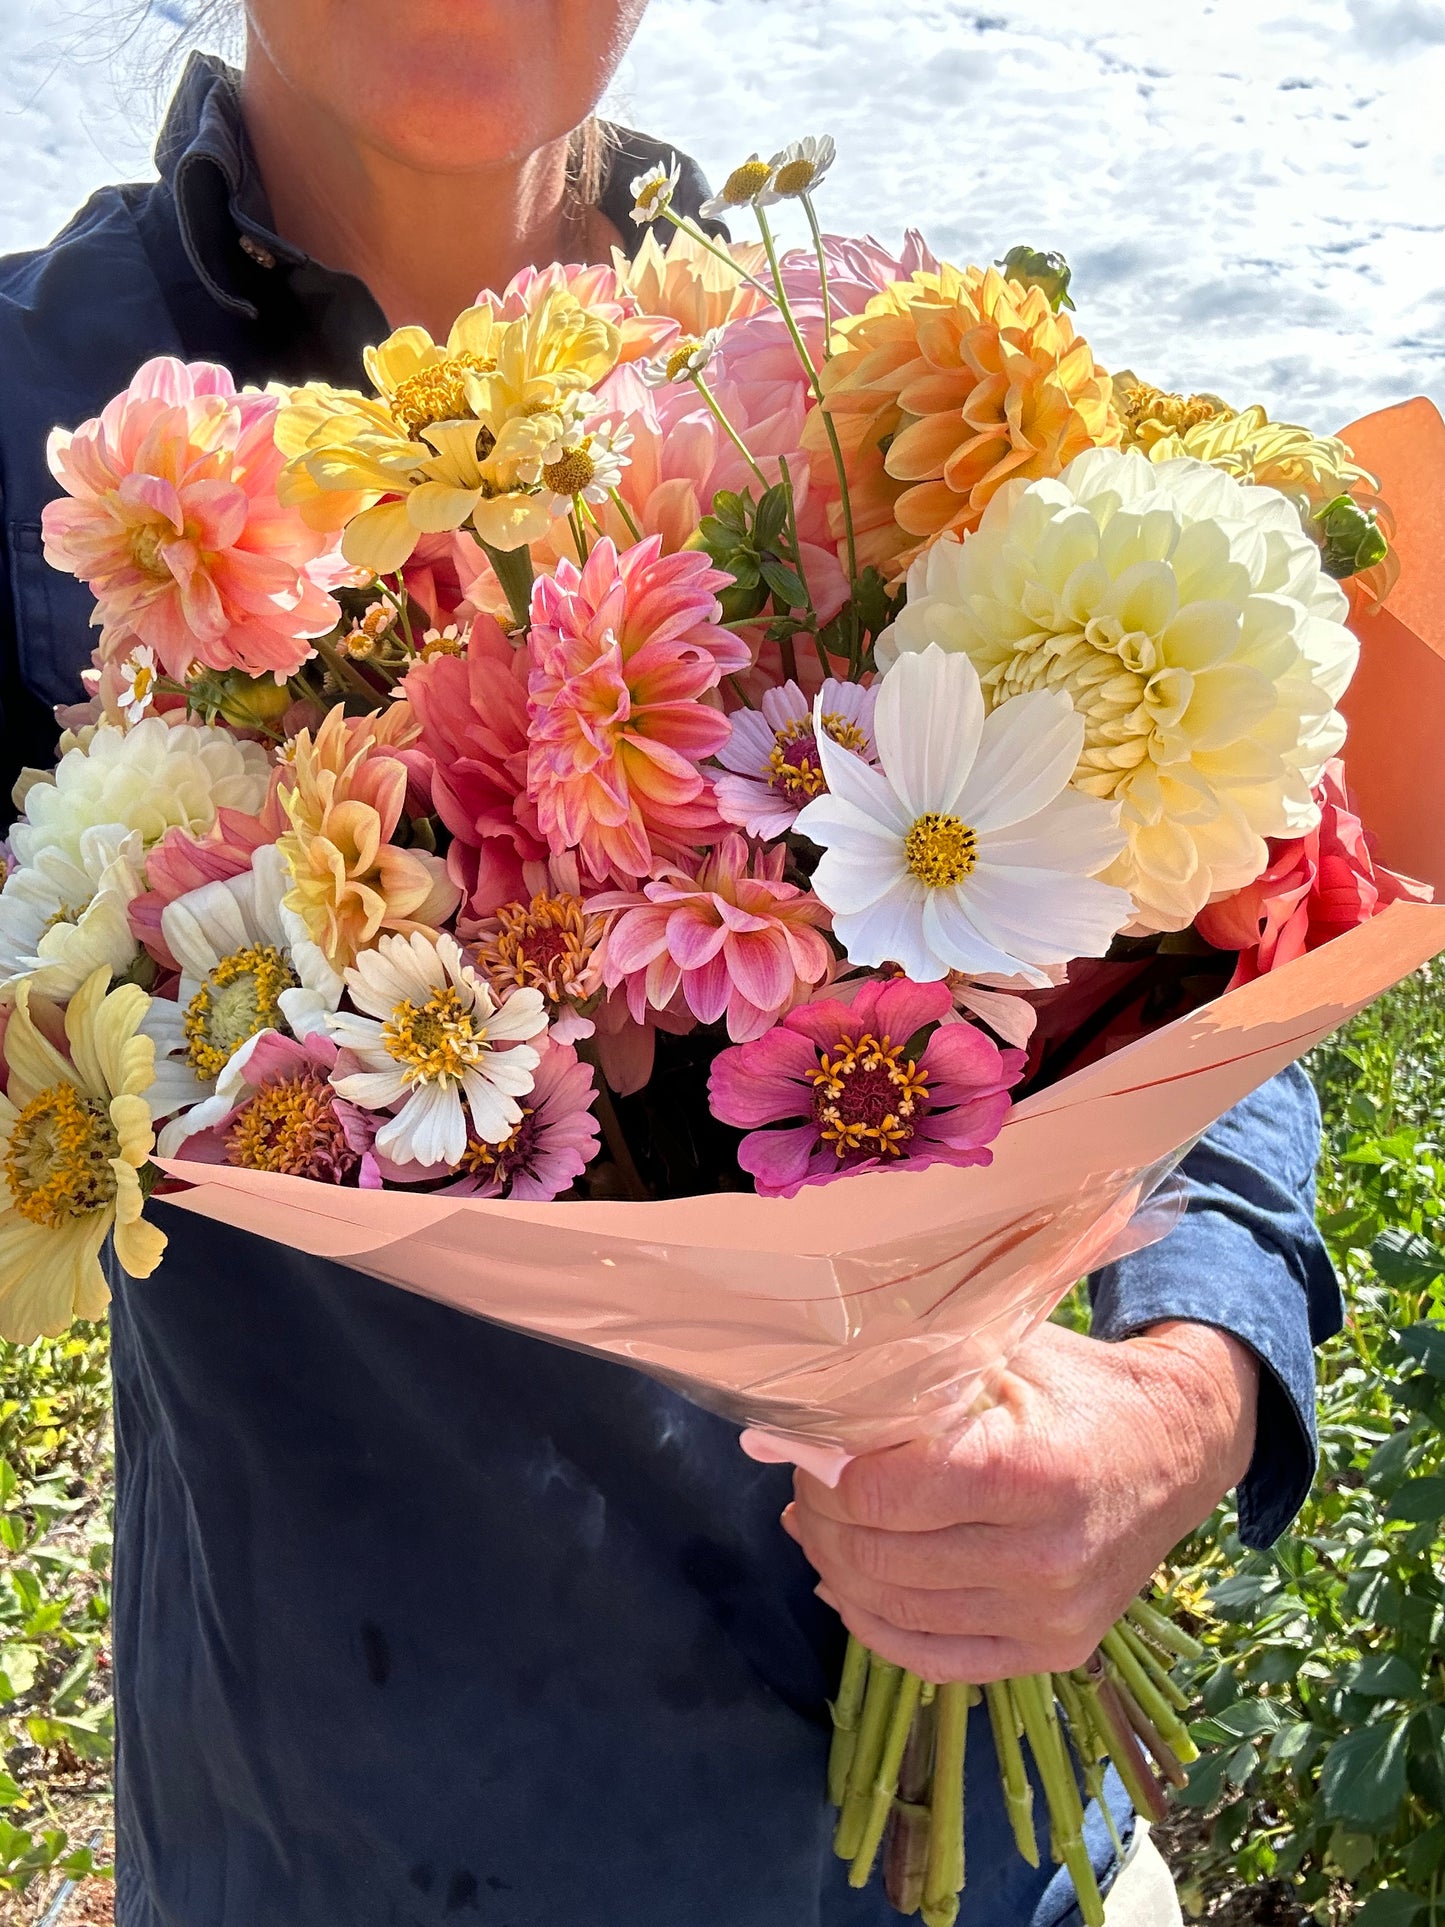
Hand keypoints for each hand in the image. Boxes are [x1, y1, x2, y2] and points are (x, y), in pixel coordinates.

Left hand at [783, 1319, 1258, 1682]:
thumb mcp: (999, 1354)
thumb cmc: (1077, 1387)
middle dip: (819, 1517)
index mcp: (1030, 1472)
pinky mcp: (1054, 1651)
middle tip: (805, 1480)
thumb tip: (794, 1423)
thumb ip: (906, 1382)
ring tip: (818, 1522)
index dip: (822, 1470)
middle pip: (876, 1556)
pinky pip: (931, 1657)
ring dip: (834, 1565)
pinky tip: (847, 1585)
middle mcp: (1044, 1558)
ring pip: (893, 1609)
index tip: (807, 1443)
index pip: (879, 1493)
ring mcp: (1051, 1616)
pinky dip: (874, 1623)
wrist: (1178, 1446)